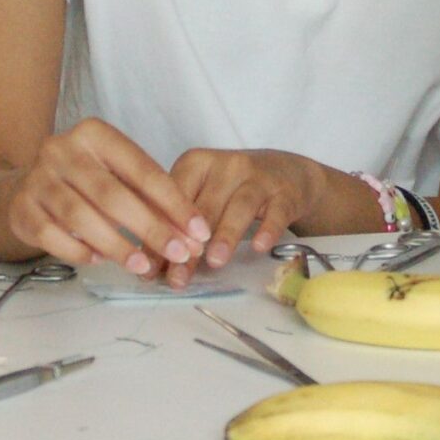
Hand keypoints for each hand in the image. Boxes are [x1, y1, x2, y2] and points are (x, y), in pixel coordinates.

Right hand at [5, 117, 208, 275]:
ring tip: (142, 266)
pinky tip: (100, 260)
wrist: (27, 188)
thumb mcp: (118, 176)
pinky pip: (52, 235)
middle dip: (149, 227)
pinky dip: (78, 251)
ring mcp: (37, 178)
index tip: (198, 230)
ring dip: (116, 245)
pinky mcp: (21, 208)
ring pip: (80, 217)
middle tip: (178, 254)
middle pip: (111, 194)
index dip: (173, 202)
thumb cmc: (86, 182)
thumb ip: (151, 199)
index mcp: (94, 134)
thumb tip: (190, 235)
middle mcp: (62, 149)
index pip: (141, 168)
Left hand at [166, 149, 319, 284]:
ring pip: (240, 206)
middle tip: (178, 276)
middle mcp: (227, 165)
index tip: (151, 268)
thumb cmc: (234, 189)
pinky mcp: (285, 193)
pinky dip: (267, 228)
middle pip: (204, 207)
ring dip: (226, 235)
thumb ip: (179, 224)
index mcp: (197, 163)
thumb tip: (151, 266)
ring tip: (215, 262)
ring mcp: (258, 178)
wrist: (288, 172)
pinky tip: (259, 247)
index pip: (175, 198)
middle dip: (189, 245)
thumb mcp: (204, 195)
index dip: (161, 232)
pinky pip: (276, 211)